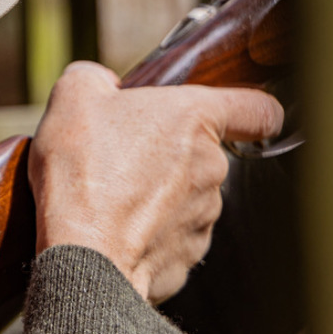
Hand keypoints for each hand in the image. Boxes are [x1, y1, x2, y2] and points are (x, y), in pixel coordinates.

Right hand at [29, 61, 283, 303]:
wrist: (81, 252)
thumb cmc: (82, 170)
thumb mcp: (73, 97)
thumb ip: (94, 78)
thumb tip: (102, 83)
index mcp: (194, 118)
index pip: (259, 110)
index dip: (248, 112)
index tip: (229, 117)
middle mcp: (212, 167)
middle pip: (202, 153)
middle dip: (167, 154)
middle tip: (119, 157)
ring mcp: (205, 215)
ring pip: (187, 197)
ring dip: (157, 196)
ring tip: (110, 197)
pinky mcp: (190, 255)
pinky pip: (172, 236)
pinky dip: (148, 232)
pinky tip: (114, 229)